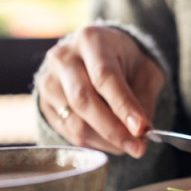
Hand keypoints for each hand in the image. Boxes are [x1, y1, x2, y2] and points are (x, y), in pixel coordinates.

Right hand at [35, 26, 164, 157]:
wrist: (99, 55)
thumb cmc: (126, 62)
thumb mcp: (145, 71)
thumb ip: (144, 99)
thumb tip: (141, 132)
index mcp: (92, 40)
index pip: (105, 77)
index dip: (123, 106)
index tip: (141, 129)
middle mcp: (63, 57)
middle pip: (84, 101)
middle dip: (114, 130)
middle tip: (138, 149)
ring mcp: (49, 80)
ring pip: (75, 122)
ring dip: (106, 141)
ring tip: (129, 143)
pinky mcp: (44, 102)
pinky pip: (68, 132)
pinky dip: (94, 142)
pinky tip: (111, 139)